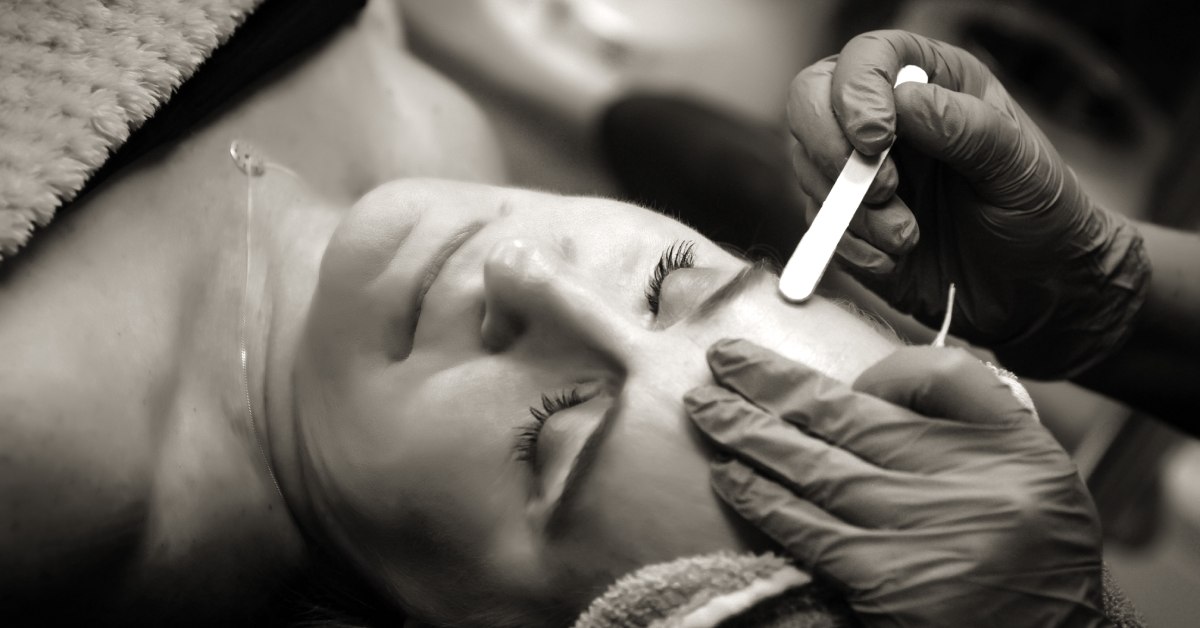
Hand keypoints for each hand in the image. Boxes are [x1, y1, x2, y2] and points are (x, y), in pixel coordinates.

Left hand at [684, 339, 1106, 627]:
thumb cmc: (1027, 556)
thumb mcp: (1028, 472)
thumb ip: (961, 416)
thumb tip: (865, 388)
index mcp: (1013, 450)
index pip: (943, 377)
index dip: (878, 368)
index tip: (838, 370)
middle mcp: (972, 485)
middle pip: (854, 417)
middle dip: (775, 384)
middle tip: (722, 360)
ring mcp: (924, 533)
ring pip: (817, 467)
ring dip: (750, 435)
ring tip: (704, 408)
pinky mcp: (885, 580)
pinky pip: (807, 527)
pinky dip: (762, 498)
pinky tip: (729, 475)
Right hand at [787, 30, 1148, 378]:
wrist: (1034, 291)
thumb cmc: (1039, 215)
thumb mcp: (1020, 167)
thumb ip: (966, 127)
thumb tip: (904, 101)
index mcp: (930, 82)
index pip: (864, 59)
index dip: (856, 92)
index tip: (876, 139)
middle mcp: (885, 119)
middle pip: (810, 100)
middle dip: (831, 150)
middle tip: (882, 191)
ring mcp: (859, 171)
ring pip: (809, 168)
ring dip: (853, 212)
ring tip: (909, 236)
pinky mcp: (847, 223)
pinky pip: (819, 227)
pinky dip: (852, 247)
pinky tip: (895, 259)